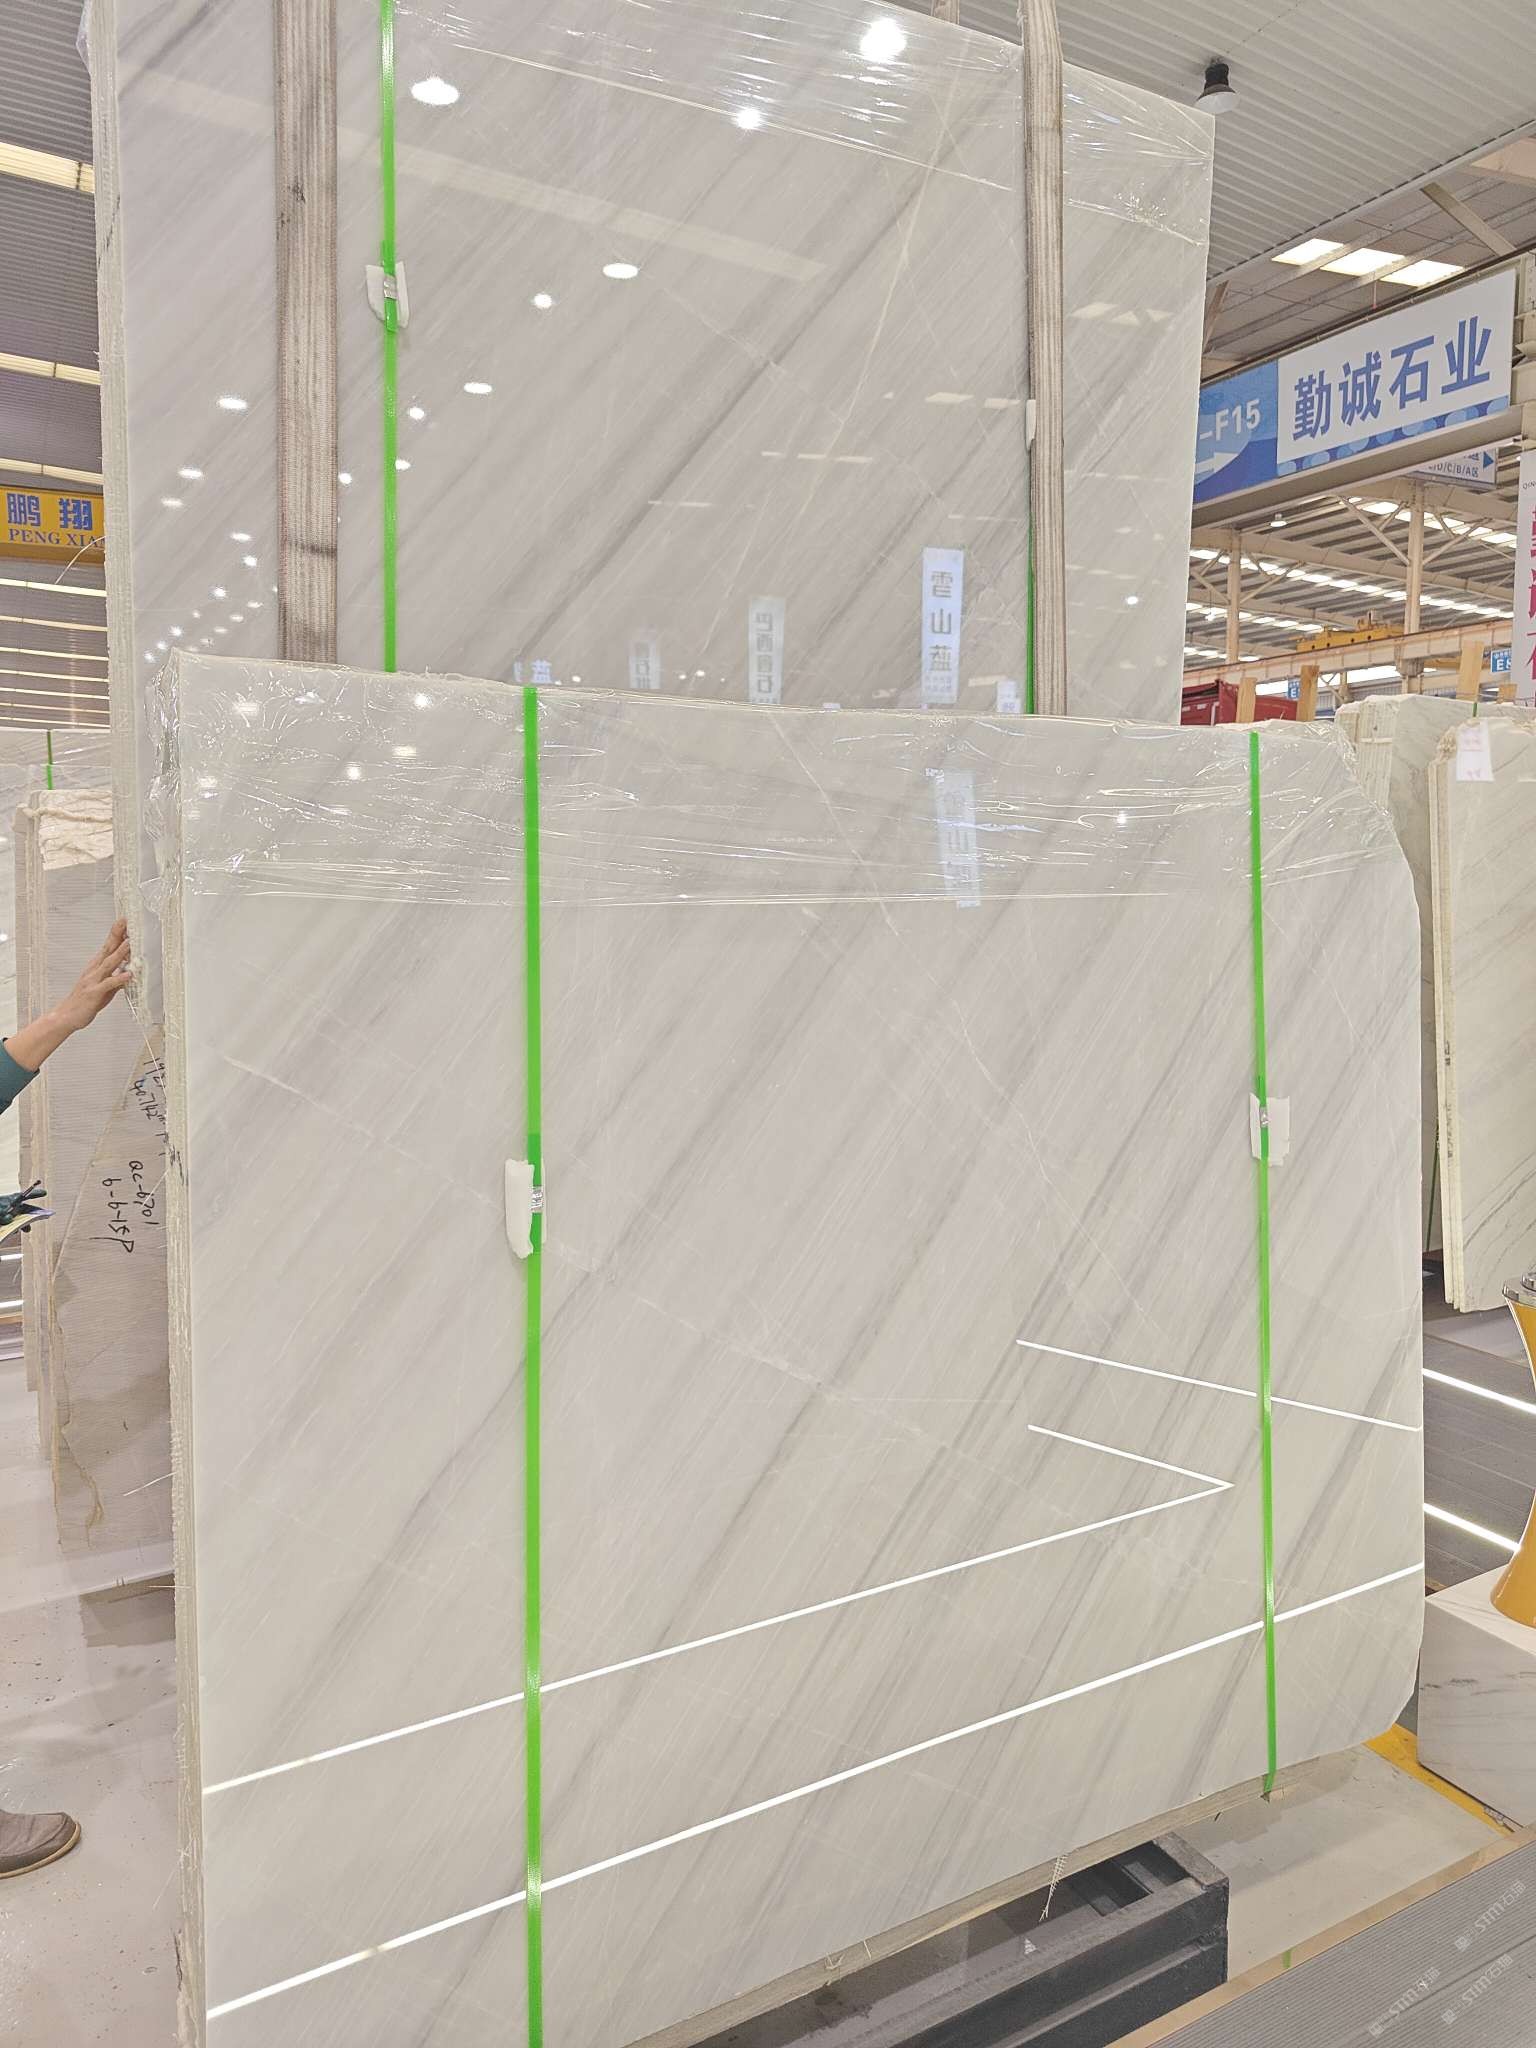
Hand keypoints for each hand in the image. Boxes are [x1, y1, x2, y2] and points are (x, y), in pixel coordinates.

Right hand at [5, 920, 131, 1073]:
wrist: (66, 1016)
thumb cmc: (85, 1001)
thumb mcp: (104, 987)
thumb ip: (116, 978)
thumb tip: (129, 971)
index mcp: (96, 967)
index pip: (108, 946)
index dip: (116, 933)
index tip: (125, 921)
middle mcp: (94, 970)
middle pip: (108, 949)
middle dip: (117, 935)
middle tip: (126, 921)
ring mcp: (93, 980)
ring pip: (109, 964)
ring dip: (120, 953)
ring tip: (130, 943)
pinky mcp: (94, 992)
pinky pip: (109, 984)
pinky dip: (119, 979)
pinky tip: (128, 974)